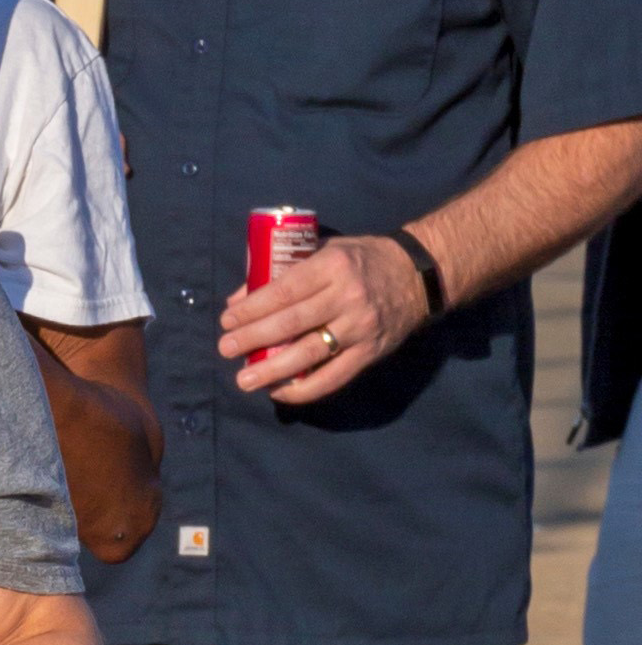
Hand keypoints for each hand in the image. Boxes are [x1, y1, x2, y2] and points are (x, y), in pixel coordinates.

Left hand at [218, 231, 430, 406]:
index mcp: (332, 267)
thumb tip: (239, 299)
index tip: (227, 320)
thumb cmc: (363, 259)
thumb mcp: (326, 252)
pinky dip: (305, 389)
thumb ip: (284, 272)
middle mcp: (346, 297)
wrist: (420, 276)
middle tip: (225, 348)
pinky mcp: (371, 352)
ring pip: (310, 353)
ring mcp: (360, 327)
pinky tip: (280, 392)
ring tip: (244, 379)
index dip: (252, 308)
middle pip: (291, 323)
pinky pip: (334, 377)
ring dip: (272, 370)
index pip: (284, 291)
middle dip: (253, 338)